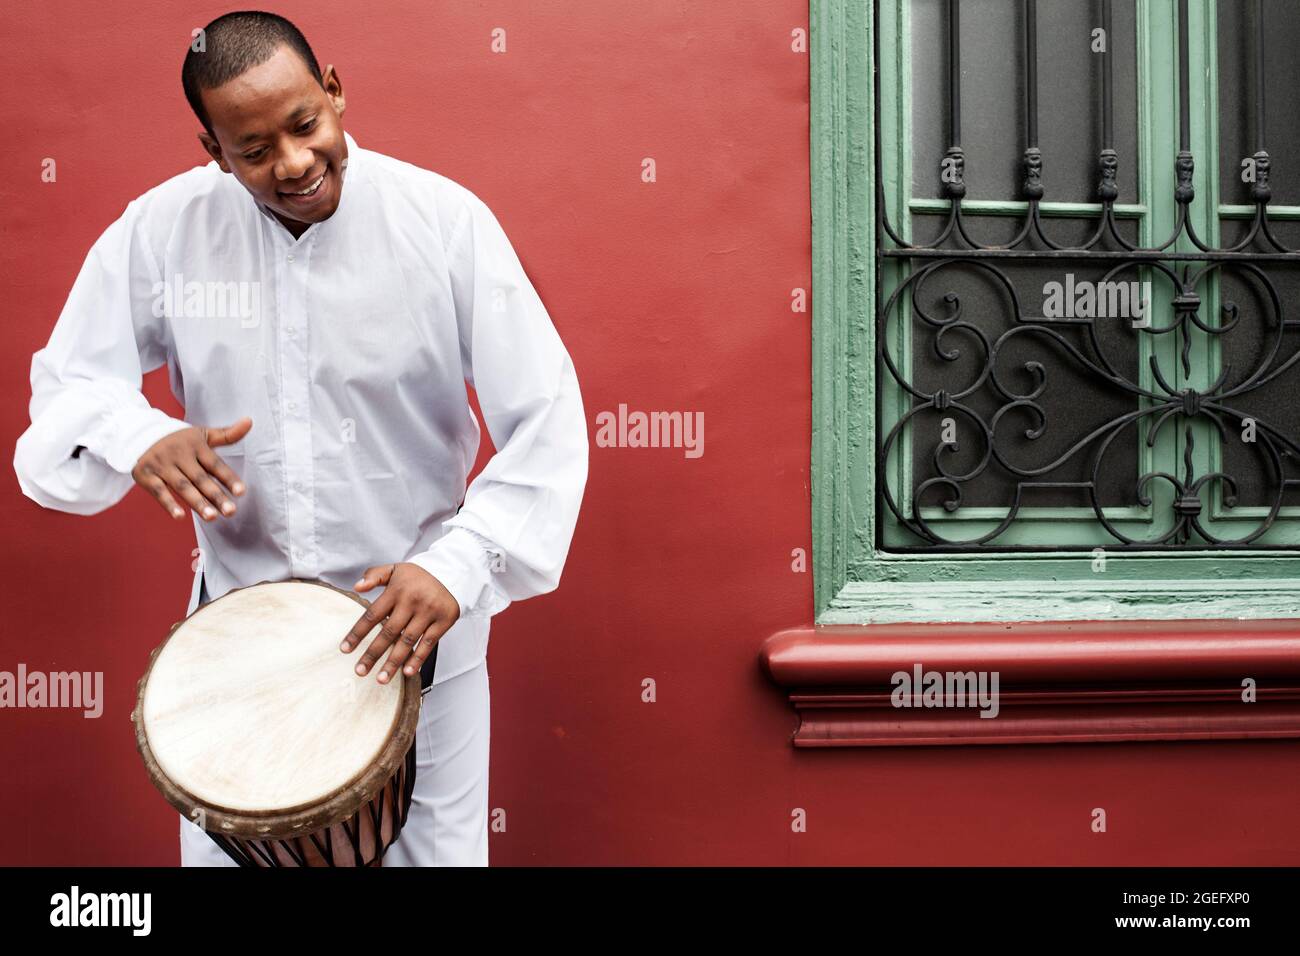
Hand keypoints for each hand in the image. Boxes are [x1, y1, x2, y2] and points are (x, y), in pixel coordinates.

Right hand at [131, 417, 251, 521]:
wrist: (138, 432)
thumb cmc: (179, 439)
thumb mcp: (202, 434)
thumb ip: (227, 434)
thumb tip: (250, 421)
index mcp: (196, 446)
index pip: (215, 465)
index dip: (228, 478)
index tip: (241, 492)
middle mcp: (180, 455)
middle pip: (200, 478)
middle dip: (216, 496)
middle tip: (231, 512)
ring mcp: (162, 465)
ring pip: (182, 486)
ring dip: (197, 502)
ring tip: (212, 517)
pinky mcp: (146, 475)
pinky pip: (159, 491)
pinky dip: (169, 504)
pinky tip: (180, 516)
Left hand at [342, 562, 460, 683]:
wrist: (452, 572)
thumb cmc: (418, 576)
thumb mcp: (394, 569)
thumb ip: (374, 575)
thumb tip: (356, 586)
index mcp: (396, 590)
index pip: (372, 614)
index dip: (357, 633)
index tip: (345, 649)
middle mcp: (412, 602)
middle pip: (388, 632)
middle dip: (373, 653)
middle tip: (360, 671)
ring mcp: (429, 612)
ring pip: (408, 641)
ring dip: (393, 662)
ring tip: (381, 679)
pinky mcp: (444, 621)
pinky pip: (429, 643)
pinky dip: (418, 658)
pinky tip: (407, 672)